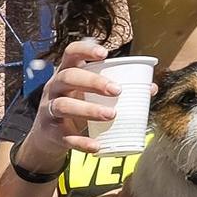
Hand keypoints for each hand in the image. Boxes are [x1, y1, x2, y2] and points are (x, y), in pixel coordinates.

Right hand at [11, 39, 137, 177]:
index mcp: (65, 72)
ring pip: (64, 106)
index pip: (70, 53)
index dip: (85, 50)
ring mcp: (49, 110)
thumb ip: (114, 89)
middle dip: (93, 81)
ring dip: (88, 110)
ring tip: (111, 115)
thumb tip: (150, 88)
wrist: (47, 136)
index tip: (104, 54)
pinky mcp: (50, 132)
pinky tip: (96, 146)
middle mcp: (54, 88)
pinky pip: (65, 136)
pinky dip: (81, 142)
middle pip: (68, 77)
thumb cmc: (75, 106)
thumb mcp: (89, 94)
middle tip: (117, 90)